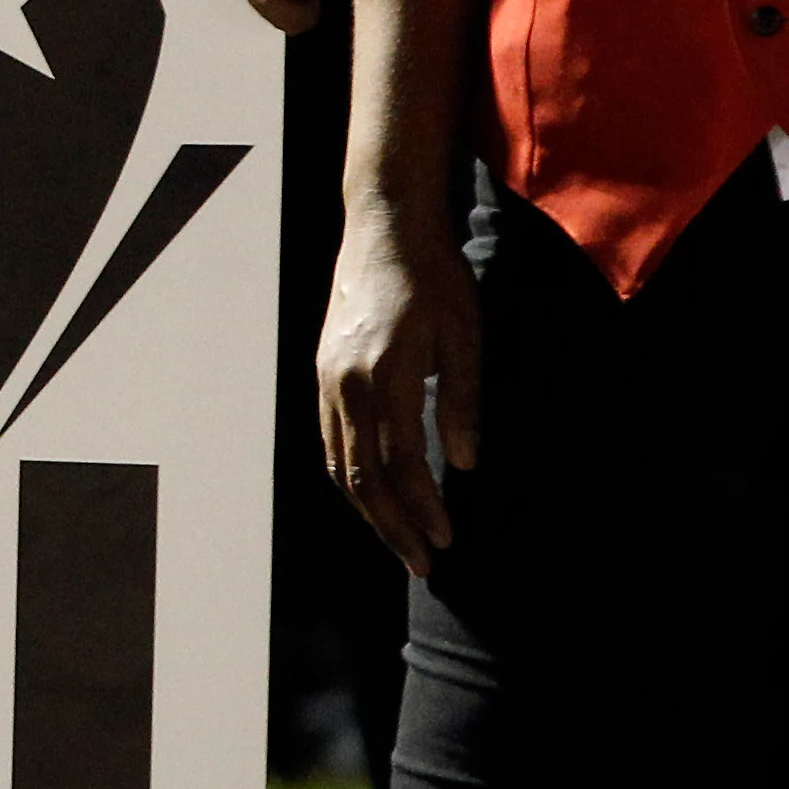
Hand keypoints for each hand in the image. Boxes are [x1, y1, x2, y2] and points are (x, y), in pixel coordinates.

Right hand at [314, 215, 479, 575]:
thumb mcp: (465, 336)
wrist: (384, 225)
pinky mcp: (323, 373)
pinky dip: (350, 476)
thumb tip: (465, 464)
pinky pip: (330, 440)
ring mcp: (327, 379)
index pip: (402, 463)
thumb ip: (463, 401)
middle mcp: (346, 384)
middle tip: (423, 563)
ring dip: (368, 510)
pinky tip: (373, 493)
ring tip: (399, 540)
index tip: (446, 540)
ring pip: (338, 464)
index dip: (424, 508)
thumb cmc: (434, 275)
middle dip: (392, 527)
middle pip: (361, 477)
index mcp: (386, 374)